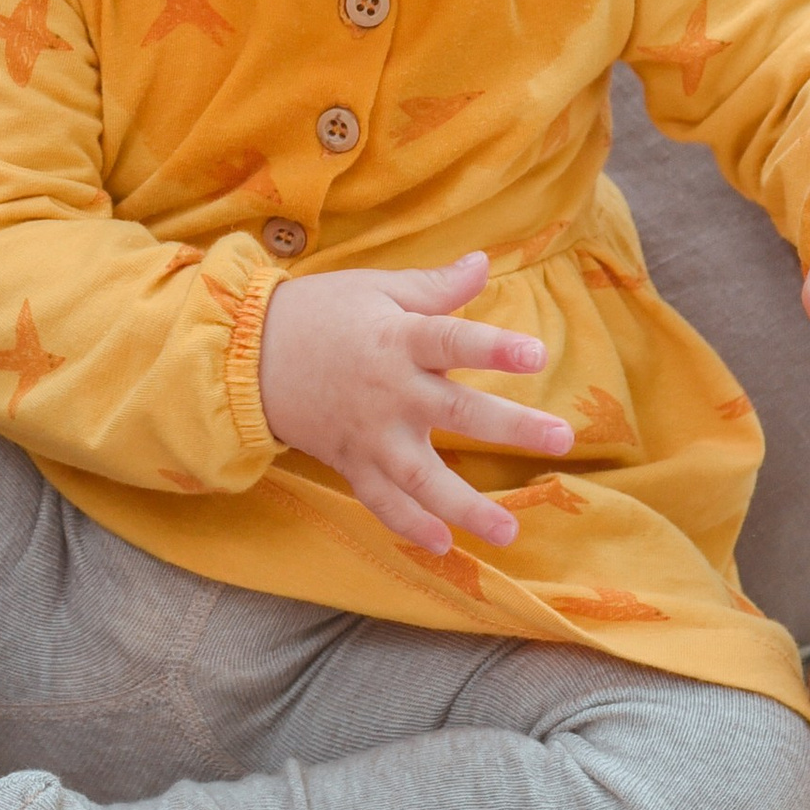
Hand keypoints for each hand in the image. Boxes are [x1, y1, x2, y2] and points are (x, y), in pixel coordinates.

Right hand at [256, 251, 572, 555]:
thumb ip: (435, 287)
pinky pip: (382, 502)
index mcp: (396, 339)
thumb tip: (484, 262)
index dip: (494, 349)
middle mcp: (388, 393)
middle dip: (510, 428)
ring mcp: (368, 436)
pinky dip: (410, 526)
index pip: (453, 341)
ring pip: (422, 478)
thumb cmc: (319, 314)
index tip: (537, 356)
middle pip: (455, 413)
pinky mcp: (349, 463)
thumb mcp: (376, 288)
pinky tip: (445, 547)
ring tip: (509, 531)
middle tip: (561, 439)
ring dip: (467, 507)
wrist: (248, 356)